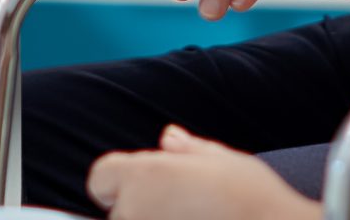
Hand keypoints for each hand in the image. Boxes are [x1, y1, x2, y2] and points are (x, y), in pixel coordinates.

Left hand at [86, 125, 316, 219]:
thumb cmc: (250, 193)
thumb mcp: (220, 159)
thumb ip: (186, 149)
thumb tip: (168, 138)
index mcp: (143, 174)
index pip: (99, 177)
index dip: (118, 180)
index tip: (142, 188)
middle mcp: (134, 210)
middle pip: (116, 210)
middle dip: (138, 208)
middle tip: (179, 207)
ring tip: (193, 218)